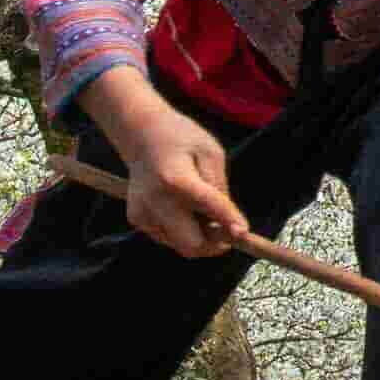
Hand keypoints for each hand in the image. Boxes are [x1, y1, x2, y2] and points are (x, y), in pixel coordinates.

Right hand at [88, 72, 251, 259]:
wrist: (139, 133)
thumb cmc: (180, 139)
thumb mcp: (210, 152)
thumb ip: (220, 186)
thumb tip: (229, 221)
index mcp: (177, 179)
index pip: (209, 207)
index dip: (229, 222)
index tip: (243, 233)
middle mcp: (156, 200)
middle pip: (191, 244)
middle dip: (213, 244)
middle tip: (227, 231)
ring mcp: (142, 212)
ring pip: (180, 245)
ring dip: (197, 237)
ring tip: (201, 212)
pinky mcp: (136, 219)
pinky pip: (167, 238)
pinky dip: (180, 231)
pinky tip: (181, 209)